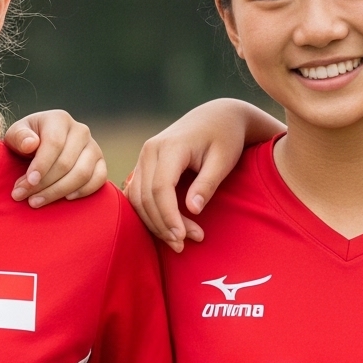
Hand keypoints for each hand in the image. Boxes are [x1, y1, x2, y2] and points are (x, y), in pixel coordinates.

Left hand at [5, 111, 106, 205]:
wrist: (41, 146)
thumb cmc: (26, 141)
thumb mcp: (16, 135)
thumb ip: (19, 137)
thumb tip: (31, 144)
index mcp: (59, 119)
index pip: (54, 143)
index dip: (41, 165)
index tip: (29, 181)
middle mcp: (80, 130)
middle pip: (66, 162)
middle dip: (43, 183)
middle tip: (23, 196)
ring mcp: (93, 147)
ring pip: (82, 173)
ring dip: (59, 191)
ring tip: (36, 201)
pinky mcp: (100, 163)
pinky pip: (99, 179)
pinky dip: (84, 191)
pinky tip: (65, 198)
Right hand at [124, 100, 281, 249]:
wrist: (217, 116)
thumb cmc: (225, 137)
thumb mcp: (224, 159)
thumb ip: (207, 183)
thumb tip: (192, 210)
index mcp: (169, 146)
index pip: (160, 188)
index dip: (169, 216)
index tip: (183, 238)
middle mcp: (150, 151)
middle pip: (145, 196)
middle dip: (163, 224)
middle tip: (185, 245)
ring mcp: (144, 158)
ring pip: (136, 198)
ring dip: (154, 223)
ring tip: (179, 241)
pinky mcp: (144, 166)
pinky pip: (136, 194)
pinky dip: (147, 213)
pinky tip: (164, 228)